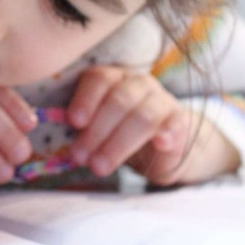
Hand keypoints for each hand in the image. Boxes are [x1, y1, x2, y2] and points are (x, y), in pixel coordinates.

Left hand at [67, 65, 238, 185]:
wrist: (160, 145)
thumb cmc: (119, 132)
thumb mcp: (97, 127)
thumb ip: (83, 127)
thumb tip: (64, 138)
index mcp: (113, 78)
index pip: (99, 79)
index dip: (85, 100)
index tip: (74, 122)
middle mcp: (138, 83)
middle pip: (118, 101)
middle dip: (97, 131)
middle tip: (81, 157)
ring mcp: (162, 99)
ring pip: (142, 116)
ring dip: (119, 143)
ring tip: (100, 166)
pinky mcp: (180, 120)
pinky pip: (175, 124)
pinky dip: (167, 133)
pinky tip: (159, 144)